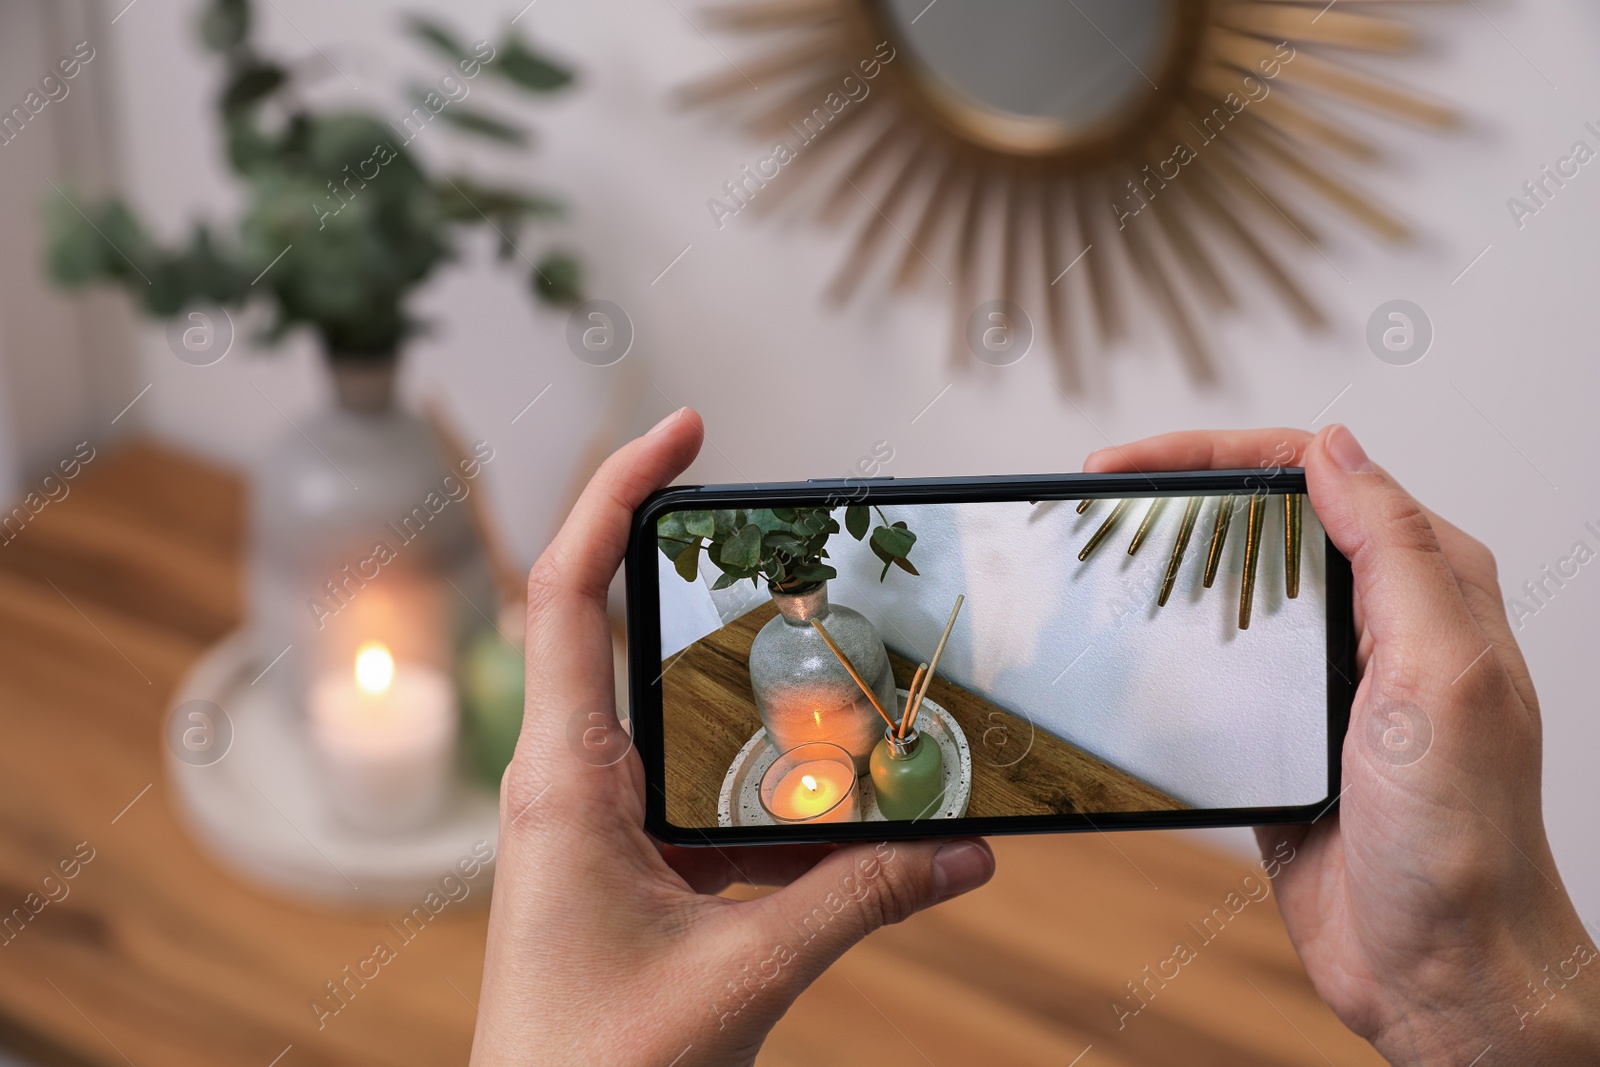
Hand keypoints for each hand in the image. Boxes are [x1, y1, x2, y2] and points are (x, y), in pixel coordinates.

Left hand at [470, 408, 994, 1065]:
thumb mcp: (742, 974)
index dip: (615, 492)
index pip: (568, 591)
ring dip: (754, 690)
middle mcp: (569, 780)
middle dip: (701, 569)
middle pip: (623, 624)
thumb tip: (970, 851)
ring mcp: (594, 820)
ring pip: (676, 711)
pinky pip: (703, 791)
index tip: (685, 430)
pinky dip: (773, 783)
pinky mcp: (625, 862)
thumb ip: (859, 902)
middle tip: (793, 535)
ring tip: (846, 668)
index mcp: (565, 779)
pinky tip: (845, 805)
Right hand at [1085, 425, 1599, 1063]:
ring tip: (1100, 548)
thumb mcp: (1439, 674)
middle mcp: (1381, 618)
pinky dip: (1169, 635)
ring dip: (1170, 558)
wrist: (1440, 968)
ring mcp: (1327, 675)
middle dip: (1180, 490)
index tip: (1130, 464)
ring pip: (1238, 584)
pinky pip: (1220, 660)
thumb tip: (1336, 449)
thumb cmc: (1463, 838)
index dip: (1216, 454)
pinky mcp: (1284, 729)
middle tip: (1098, 493)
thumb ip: (1396, 552)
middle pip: (1267, 517)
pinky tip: (1128, 634)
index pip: (1318, 473)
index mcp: (1431, 585)